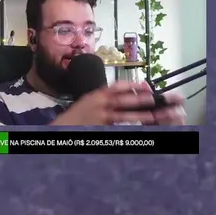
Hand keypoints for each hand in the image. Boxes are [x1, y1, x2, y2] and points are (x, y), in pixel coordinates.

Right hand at [49, 82, 183, 126]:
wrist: (61, 128)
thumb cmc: (76, 116)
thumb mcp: (89, 101)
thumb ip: (105, 98)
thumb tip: (128, 94)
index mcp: (96, 95)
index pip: (116, 86)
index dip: (132, 85)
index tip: (145, 85)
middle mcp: (97, 104)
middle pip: (122, 100)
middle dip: (140, 99)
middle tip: (154, 98)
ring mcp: (99, 117)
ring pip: (123, 116)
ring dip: (139, 115)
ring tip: (153, 115)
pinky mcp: (100, 128)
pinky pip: (117, 127)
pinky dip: (128, 128)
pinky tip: (139, 128)